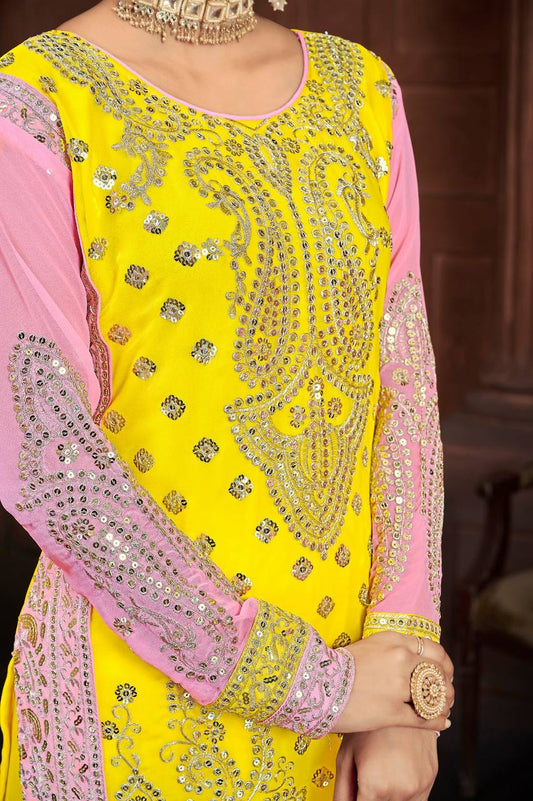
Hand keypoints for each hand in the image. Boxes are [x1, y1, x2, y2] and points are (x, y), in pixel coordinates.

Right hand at [331, 631, 453, 732]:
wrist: (315, 684)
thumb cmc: (336, 666)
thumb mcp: (366, 646)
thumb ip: (390, 650)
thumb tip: (409, 659)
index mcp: (393, 641)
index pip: (432, 649)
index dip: (442, 662)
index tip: (444, 670)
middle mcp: (400, 660)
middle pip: (437, 672)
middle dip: (446, 684)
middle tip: (446, 692)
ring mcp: (398, 687)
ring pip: (435, 696)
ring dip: (443, 702)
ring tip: (443, 707)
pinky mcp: (393, 712)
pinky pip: (424, 718)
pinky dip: (437, 721)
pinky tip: (442, 722)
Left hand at [333, 727, 438, 800]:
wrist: (401, 695)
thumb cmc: (369, 722)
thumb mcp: (346, 755)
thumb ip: (342, 791)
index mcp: (376, 787)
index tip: (355, 792)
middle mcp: (401, 791)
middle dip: (370, 797)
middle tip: (365, 777)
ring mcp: (420, 785)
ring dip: (388, 798)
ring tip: (380, 773)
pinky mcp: (431, 778)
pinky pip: (417, 799)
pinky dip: (404, 794)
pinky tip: (394, 774)